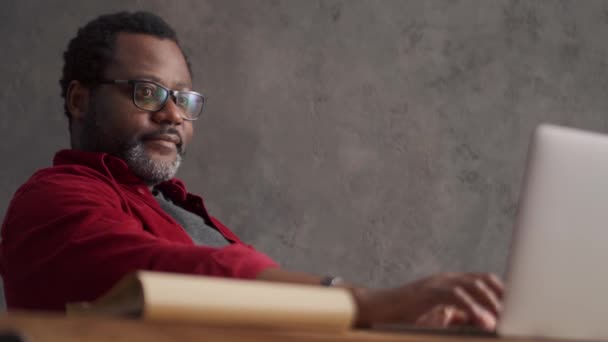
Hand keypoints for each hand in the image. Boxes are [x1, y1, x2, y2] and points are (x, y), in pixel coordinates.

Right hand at [352, 273, 503, 329]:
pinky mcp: (426, 292)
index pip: (484, 281)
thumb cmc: (404, 317)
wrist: (375, 310)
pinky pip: (454, 295)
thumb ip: (459, 318)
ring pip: (472, 285)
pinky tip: (482, 320)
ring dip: (491, 303)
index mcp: (451, 284)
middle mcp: (446, 279)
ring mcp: (436, 283)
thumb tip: (483, 324)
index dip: (504, 293)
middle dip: (503, 297)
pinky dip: (471, 308)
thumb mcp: (437, 318)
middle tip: (517, 316)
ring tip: (503, 320)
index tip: (520, 308)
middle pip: (484, 280)